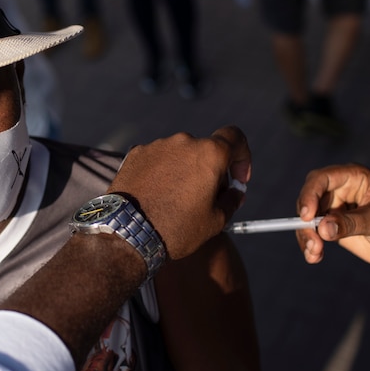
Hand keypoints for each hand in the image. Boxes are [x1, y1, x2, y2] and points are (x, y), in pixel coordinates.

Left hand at [109, 126, 250, 258]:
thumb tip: (234, 193)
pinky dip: (162, 172)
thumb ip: (232, 200)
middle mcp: (183, 142)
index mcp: (209, 153)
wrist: (127, 232)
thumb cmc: (174, 228)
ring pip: (180, 155)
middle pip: (206, 149)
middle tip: (206, 198)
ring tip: (176, 201)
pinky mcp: (136, 153)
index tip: (236, 178)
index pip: (235, 138)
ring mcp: (157, 146)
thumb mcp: (215, 221)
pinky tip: (157, 195)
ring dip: (184, 171)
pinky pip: (158, 159)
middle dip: (211, 170)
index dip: (242, 157)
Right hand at [295, 164, 369, 283]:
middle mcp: (340, 191)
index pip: (321, 179)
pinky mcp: (333, 228)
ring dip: (306, 236)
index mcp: (354, 178)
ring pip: (307, 219)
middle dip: (305, 220)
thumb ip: (351, 223)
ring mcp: (336, 210)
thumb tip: (322, 228)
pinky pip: (313, 234)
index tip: (306, 216)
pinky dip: (310, 245)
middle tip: (312, 240)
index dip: (309, 194)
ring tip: (315, 253)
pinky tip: (315, 257)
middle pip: (309, 199)